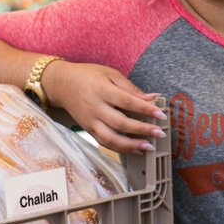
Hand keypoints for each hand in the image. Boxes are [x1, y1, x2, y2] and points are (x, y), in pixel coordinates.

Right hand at [44, 61, 166, 154]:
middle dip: (142, 130)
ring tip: (148, 146)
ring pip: (111, 138)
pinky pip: (104, 142)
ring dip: (131, 145)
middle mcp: (95, 108)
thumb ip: (131, 88)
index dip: (145, 109)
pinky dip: (120, 148)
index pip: (127, 102)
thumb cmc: (88, 76)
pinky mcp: (88, 129)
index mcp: (102, 90)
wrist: (62, 84)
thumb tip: (152, 98)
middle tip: (159, 133)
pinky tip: (135, 150)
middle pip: (121, 123)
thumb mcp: (110, 74)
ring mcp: (90, 121)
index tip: (161, 114)